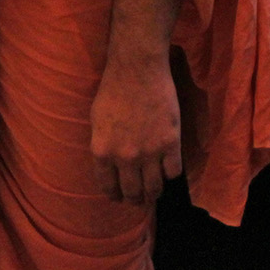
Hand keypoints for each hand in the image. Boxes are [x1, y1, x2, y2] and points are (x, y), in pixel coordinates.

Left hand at [89, 52, 181, 204]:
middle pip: (132, 192)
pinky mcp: (170, 143)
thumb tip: (108, 163)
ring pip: (154, 188)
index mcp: (102, 152)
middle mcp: (124, 158)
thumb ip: (102, 145)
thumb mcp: (96, 120)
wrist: (137, 69)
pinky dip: (171, 174)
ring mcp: (149, 152)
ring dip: (154, 193)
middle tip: (139, 199)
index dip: (114, 196)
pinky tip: (169, 168)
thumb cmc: (113, 89)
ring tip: (155, 192)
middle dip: (135, 200)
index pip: (108, 187)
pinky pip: (173, 172)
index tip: (119, 197)